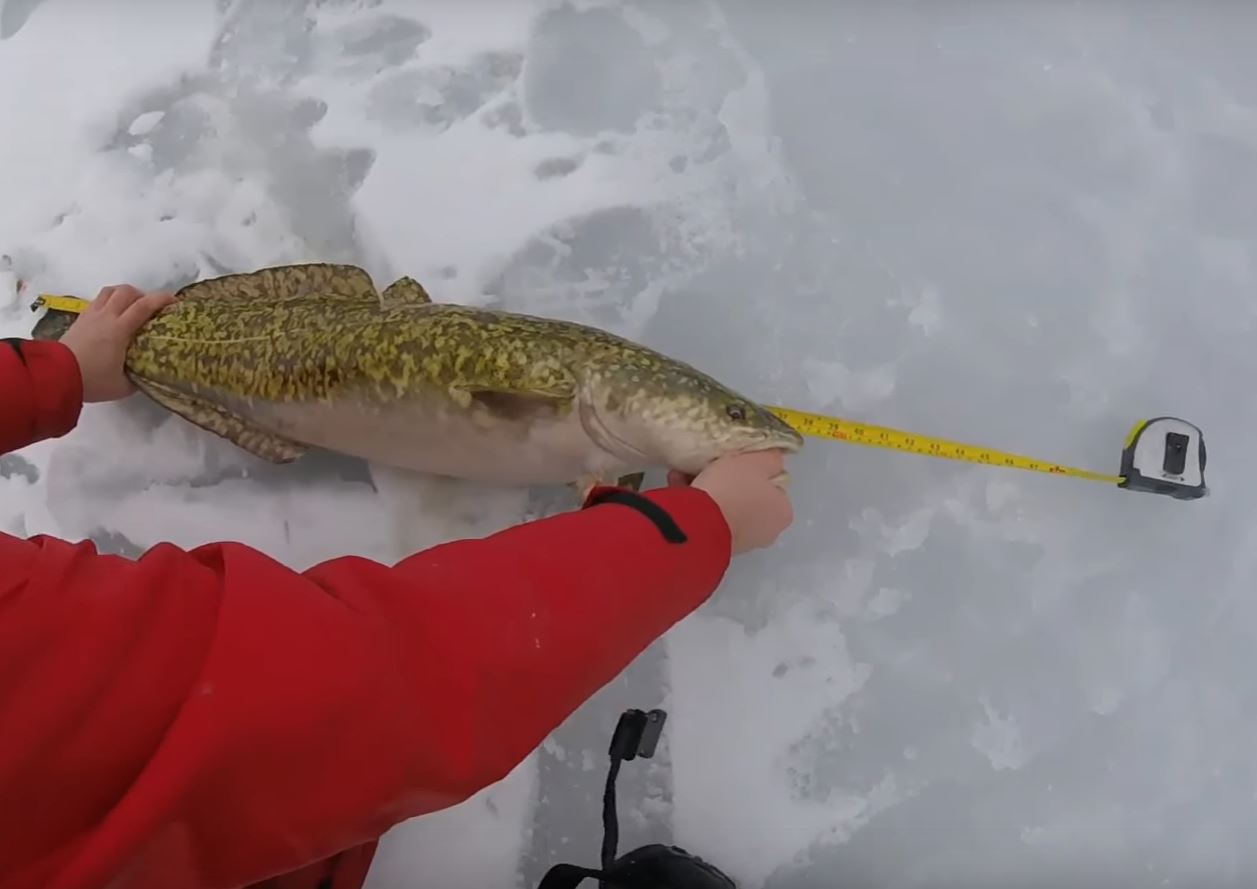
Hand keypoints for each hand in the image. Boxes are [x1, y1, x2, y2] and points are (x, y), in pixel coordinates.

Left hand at [60, 285, 175, 402]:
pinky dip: (109, 302)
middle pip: (126, 291)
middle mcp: (106, 316)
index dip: (162, 300)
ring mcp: (91, 315)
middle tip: (150, 309)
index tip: (174, 302)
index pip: (144, 306)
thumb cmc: (93, 380)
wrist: (56, 376)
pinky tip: (112, 316)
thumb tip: (150, 374)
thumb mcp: (124, 385)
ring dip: (124, 295)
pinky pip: (97, 301)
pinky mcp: (80, 319)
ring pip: (110, 291)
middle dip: (143, 295)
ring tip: (130, 308)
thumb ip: (140, 376)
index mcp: (120, 329)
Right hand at [670, 449, 793, 555]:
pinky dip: (696, 504)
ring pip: (724, 507)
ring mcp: (740, 542)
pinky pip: (708, 518)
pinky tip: (679, 487)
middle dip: (728, 480)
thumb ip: (770, 457)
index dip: (754, 469)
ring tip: (686, 473)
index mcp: (782, 511)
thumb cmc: (732, 488)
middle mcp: (766, 531)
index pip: (773, 485)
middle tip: (709, 465)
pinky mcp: (715, 546)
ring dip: (708, 491)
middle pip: (746, 497)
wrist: (698, 524)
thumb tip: (774, 459)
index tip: (735, 460)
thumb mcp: (755, 460)